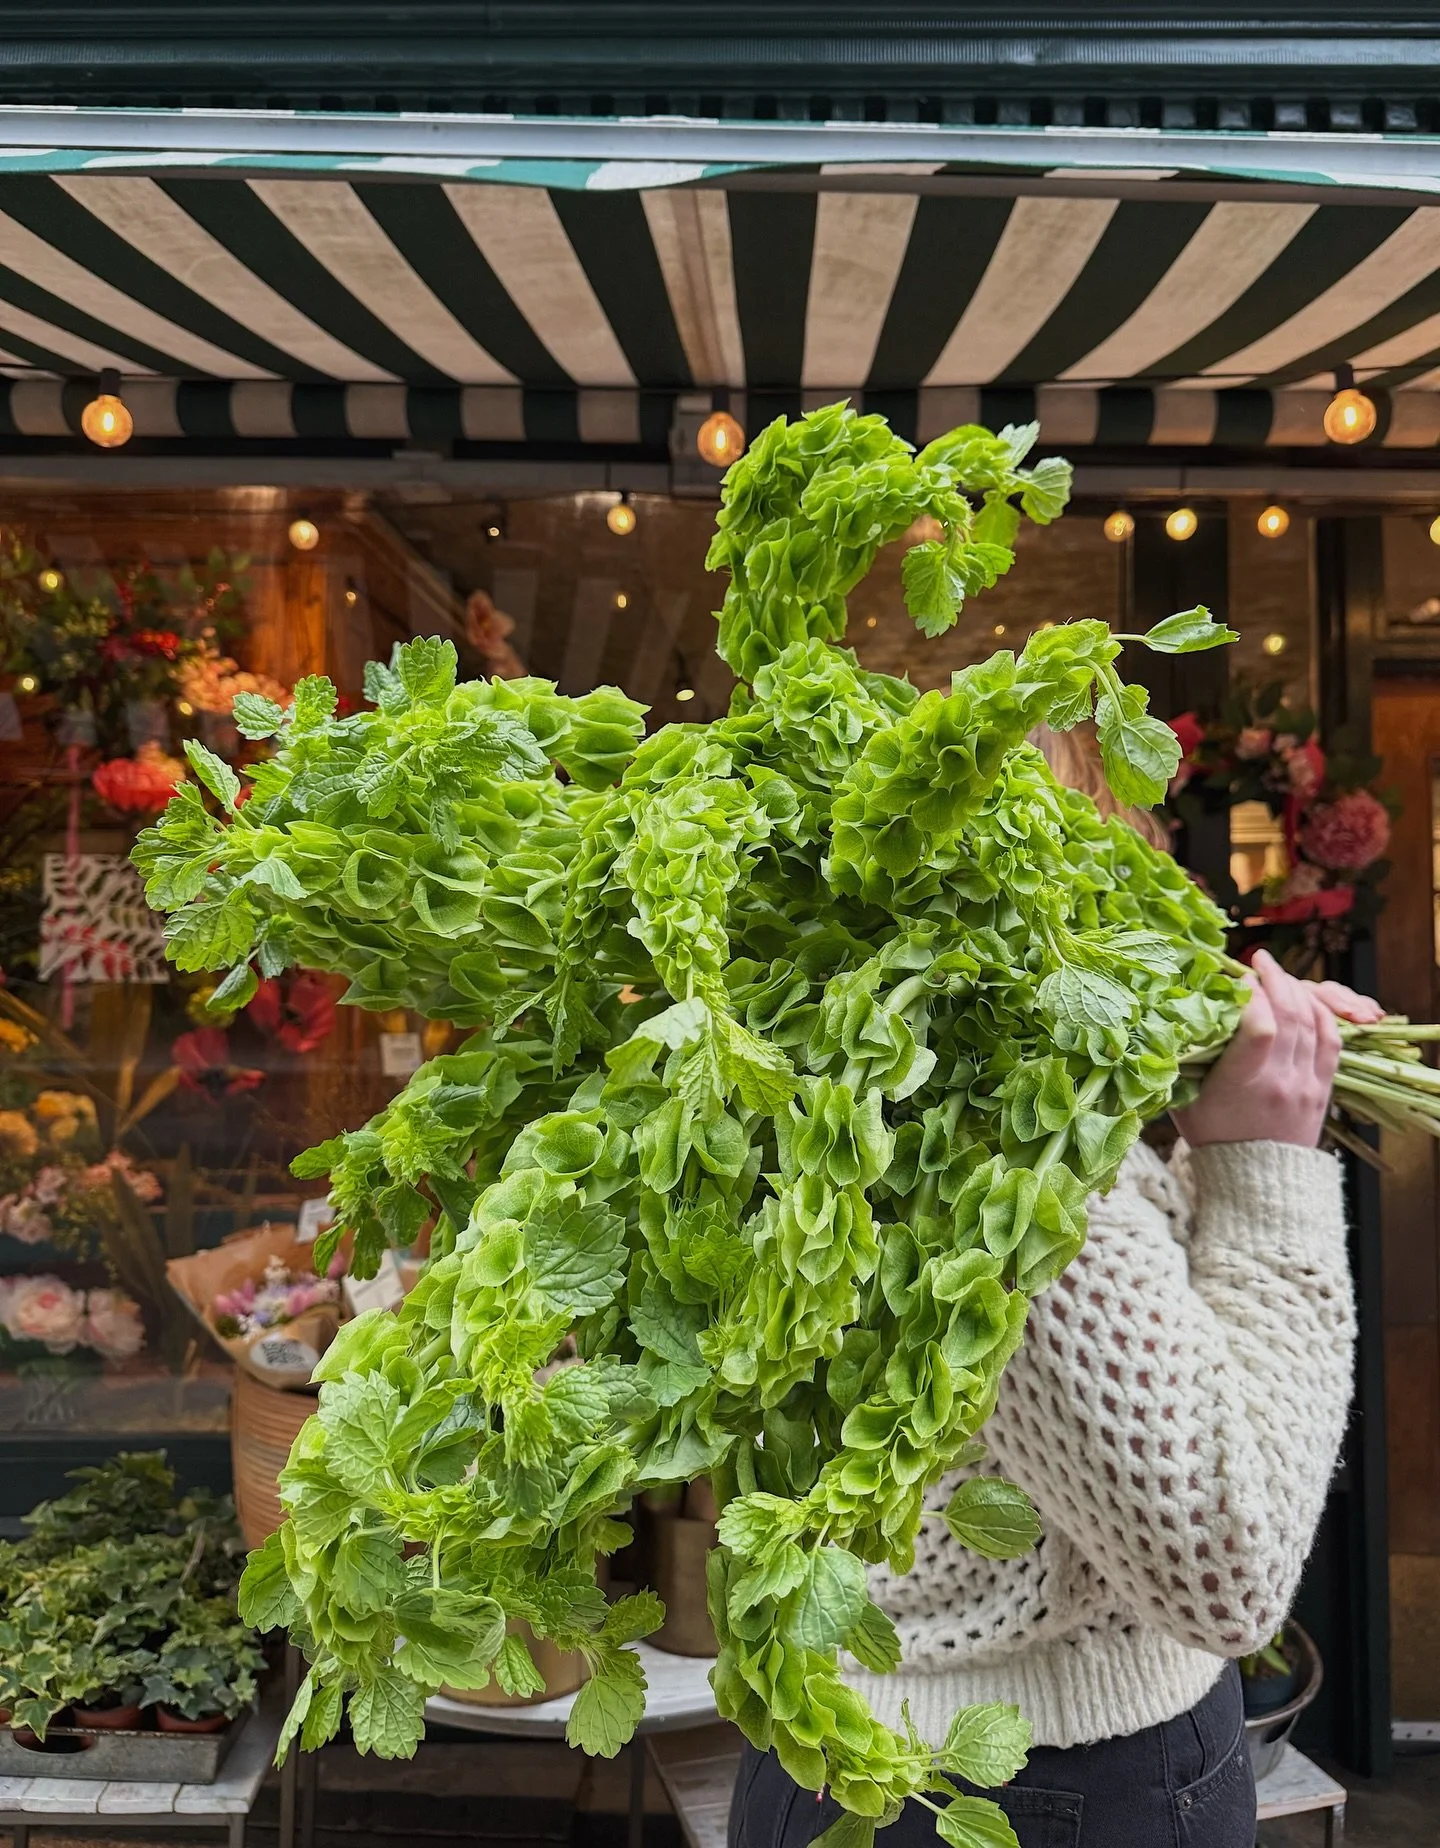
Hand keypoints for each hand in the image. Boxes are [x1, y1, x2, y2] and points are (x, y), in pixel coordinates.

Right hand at [1174, 950, 1382, 1148]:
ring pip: (1311, 1022)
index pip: (1259, 1028)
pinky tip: (1305, 997)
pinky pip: (1331, 1039)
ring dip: (1295, 990)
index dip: (1251, 996)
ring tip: (1277, 973)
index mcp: (1244, 1085)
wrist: (1256, 1181)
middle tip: (1258, 961)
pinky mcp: (1322, 1088)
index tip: (1237, 980)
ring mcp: (1306, 1085)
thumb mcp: (1183, 1101)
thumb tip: (1164, 1017)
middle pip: (1289, 1015)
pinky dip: (1321, 1012)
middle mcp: (1280, 1082)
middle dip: (1275, 979)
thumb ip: (1179, 1060)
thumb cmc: (1212, 1137)